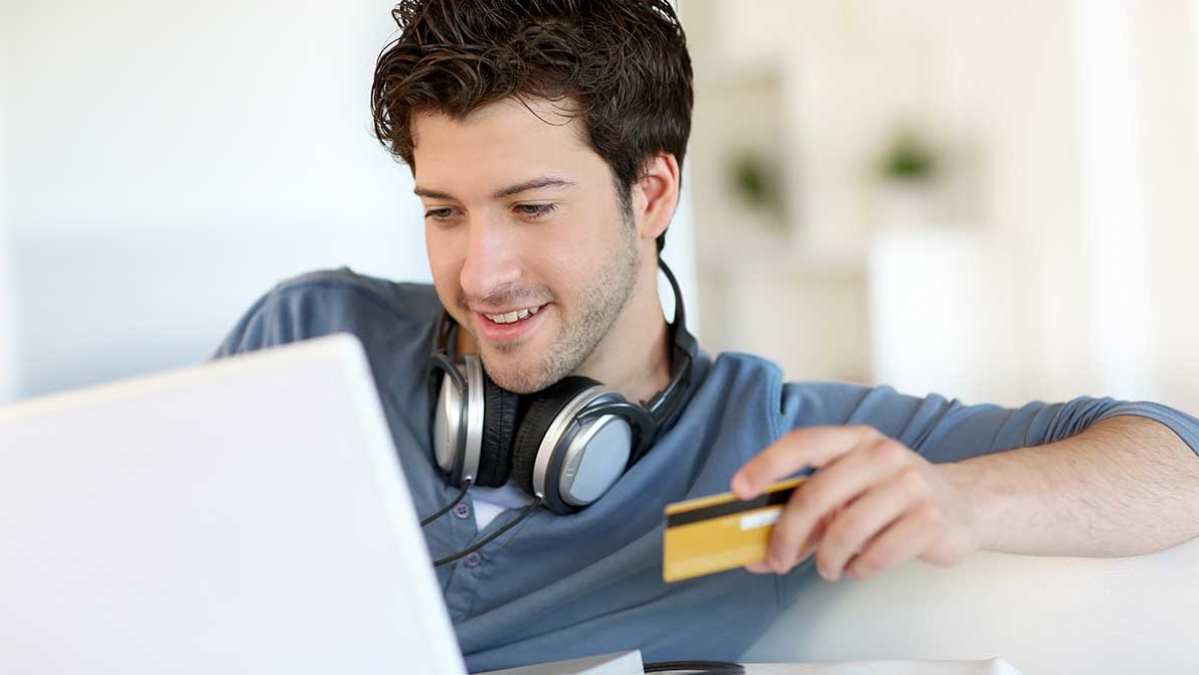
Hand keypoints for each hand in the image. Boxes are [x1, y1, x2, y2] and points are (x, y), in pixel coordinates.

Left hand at [731, 425, 982, 580]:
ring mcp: (910, 484)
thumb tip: (754, 554)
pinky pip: (877, 554)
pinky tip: (860, 566)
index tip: (739, 490)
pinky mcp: (930, 519)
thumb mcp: (850, 490)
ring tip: (829, 569)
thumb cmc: (892, 498)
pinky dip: (859, 569)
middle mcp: (882, 453)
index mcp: (854, 439)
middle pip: (816, 494)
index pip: (802, 443)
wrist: (966, 504)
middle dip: (788, 535)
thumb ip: (805, 515)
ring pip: (845, 530)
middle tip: (777, 561)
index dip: (766, 465)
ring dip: (827, 560)